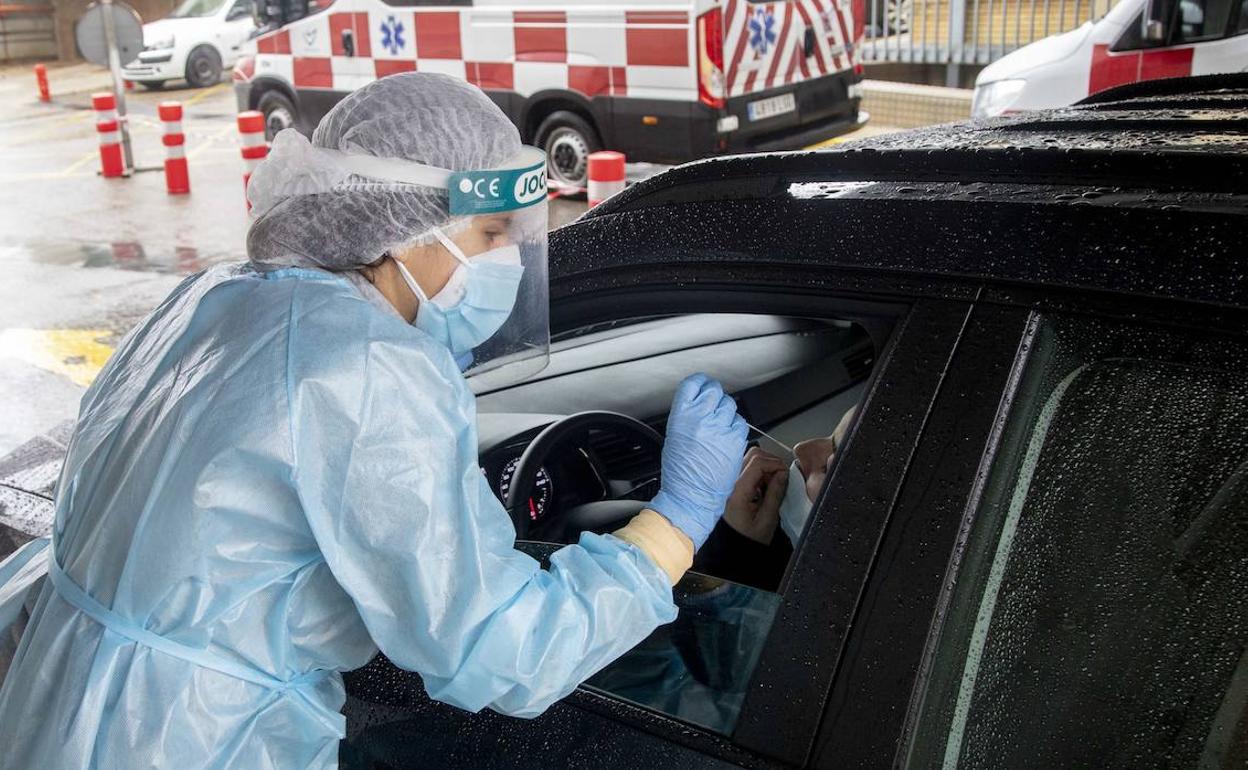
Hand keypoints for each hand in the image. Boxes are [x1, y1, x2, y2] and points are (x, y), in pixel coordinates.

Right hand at [648, 374, 748, 549]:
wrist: (692, 496)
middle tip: (712, 407)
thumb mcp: (674, 436)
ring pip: (729, 405)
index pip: (693, 384)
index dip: (700, 383)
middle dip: (714, 397)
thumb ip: (687, 416)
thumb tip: (698, 403)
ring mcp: (720, 428)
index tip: (703, 385)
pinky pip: (740, 423)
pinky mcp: (735, 440)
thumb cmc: (680, 472)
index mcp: (681, 416)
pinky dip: (735, 427)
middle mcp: (701, 418)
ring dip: (725, 412)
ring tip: (718, 427)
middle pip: (714, 391)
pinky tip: (727, 438)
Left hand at [722, 447, 787, 544]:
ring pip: (749, 459)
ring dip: (765, 466)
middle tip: (781, 478)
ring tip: (773, 483)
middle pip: (752, 455)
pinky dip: (759, 471)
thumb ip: (775, 493)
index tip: (786, 474)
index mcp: (737, 491)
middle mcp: (730, 482)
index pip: (757, 463)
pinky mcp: (732, 483)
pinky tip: (764, 486)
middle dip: (771, 462)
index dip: (775, 464)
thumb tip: (783, 473)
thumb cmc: (750, 537)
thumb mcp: (767, 519)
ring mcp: (729, 481)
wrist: (732, 548)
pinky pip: (747, 468)